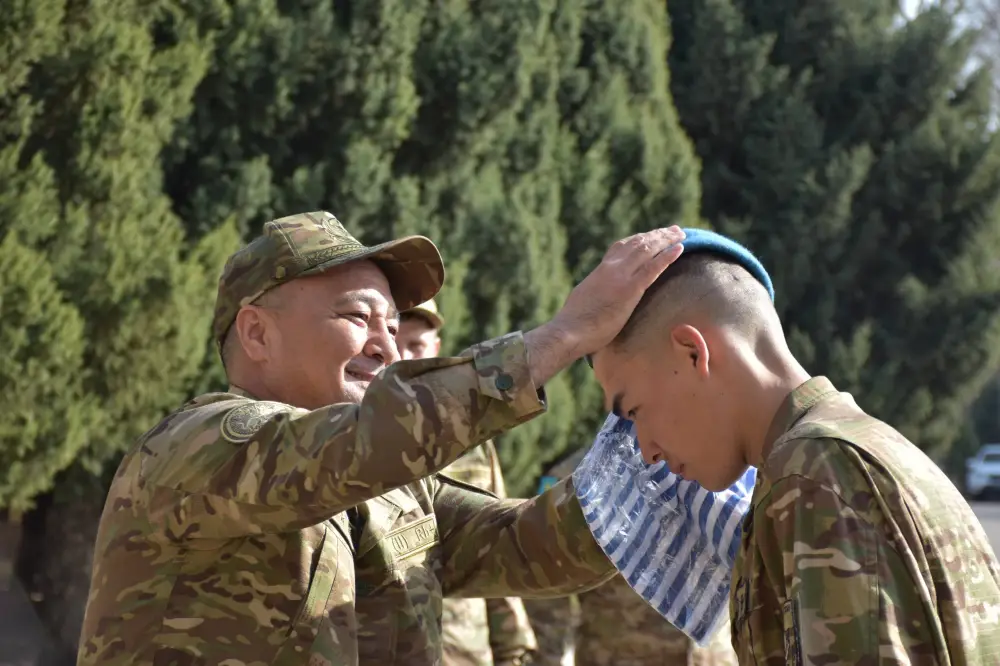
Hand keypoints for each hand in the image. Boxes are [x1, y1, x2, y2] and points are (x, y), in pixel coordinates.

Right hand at [523, 227, 684, 386]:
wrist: (568, 331)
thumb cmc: (574, 323)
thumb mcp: (585, 299)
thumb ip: (596, 292)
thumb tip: (600, 296)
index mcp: (600, 271)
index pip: (622, 247)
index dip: (640, 239)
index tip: (652, 235)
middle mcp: (611, 268)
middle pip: (638, 244)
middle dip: (657, 235)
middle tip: (674, 229)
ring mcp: (620, 277)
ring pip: (647, 250)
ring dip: (666, 240)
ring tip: (681, 233)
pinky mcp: (629, 290)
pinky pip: (653, 269)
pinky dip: (667, 256)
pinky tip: (680, 248)